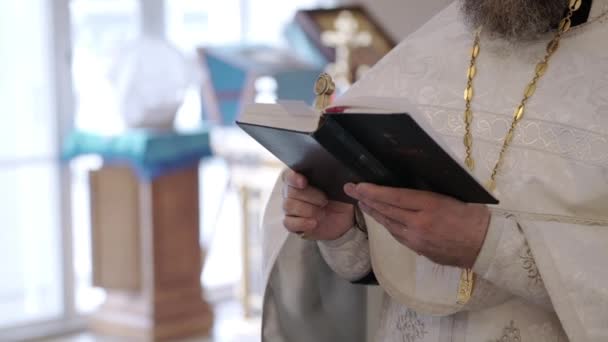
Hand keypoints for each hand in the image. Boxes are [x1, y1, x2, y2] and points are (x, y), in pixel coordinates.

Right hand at [281, 169, 354, 239]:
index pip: (288, 175)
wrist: (341, 218)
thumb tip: (337, 178)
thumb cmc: (337, 199)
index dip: (294, 178)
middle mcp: (292, 193)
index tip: (303, 182)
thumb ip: (334, 179)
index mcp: (300, 179)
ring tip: (322, 213)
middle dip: (309, 196)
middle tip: (324, 201)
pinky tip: (314, 223)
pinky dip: (302, 223)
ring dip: (308, 210)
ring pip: (289, 206)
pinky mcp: (292, 224)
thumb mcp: (339, 187)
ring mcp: (290, 209)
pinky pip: (289, 223)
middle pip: (290, 191)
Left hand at [344, 183, 489, 268]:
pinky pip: (397, 235)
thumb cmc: (474, 216)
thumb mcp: (452, 196)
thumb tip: (407, 185)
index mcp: (430, 206)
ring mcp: (417, 240)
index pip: (395, 197)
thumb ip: (428, 193)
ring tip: (361, 202)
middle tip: (350, 190)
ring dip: (373, 212)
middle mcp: (419, 224)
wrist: (486, 246)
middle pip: (386, 210)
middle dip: (365, 199)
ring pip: (389, 225)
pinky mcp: (419, 250)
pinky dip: (387, 225)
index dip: (374, 192)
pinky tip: (380, 218)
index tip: (359, 186)